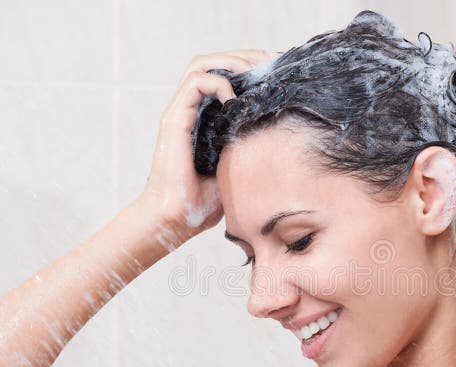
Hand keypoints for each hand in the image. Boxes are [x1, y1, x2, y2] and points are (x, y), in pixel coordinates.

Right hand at [137, 48, 275, 244]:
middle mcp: (191, 111)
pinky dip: (218, 82)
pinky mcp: (174, 120)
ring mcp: (181, 113)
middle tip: (270, 62)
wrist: (175, 220)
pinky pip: (195, 84)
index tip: (276, 71)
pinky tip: (235, 98)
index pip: (224, 78)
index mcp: (205, 120)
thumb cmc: (202, 203)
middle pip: (214, 64)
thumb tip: (281, 143)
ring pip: (201, 66)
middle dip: (244, 57)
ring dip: (231, 61)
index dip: (249, 69)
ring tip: (254, 70)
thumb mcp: (238, 170)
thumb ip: (251, 151)